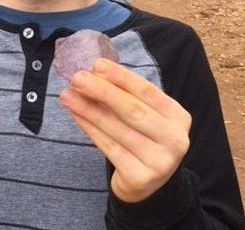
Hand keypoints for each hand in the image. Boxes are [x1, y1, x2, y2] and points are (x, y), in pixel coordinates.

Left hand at [59, 58, 190, 202]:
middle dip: (102, 91)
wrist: (145, 180)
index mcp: (177, 115)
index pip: (147, 91)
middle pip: (133, 110)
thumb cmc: (140, 134)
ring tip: (67, 96)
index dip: (121, 77)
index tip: (97, 64)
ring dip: (88, 109)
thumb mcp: (141, 111)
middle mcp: (175, 139)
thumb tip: (94, 72)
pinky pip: (109, 148)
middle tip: (77, 78)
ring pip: (117, 129)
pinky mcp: (141, 178)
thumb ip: (123, 93)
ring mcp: (160, 162)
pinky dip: (90, 128)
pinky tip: (76, 115)